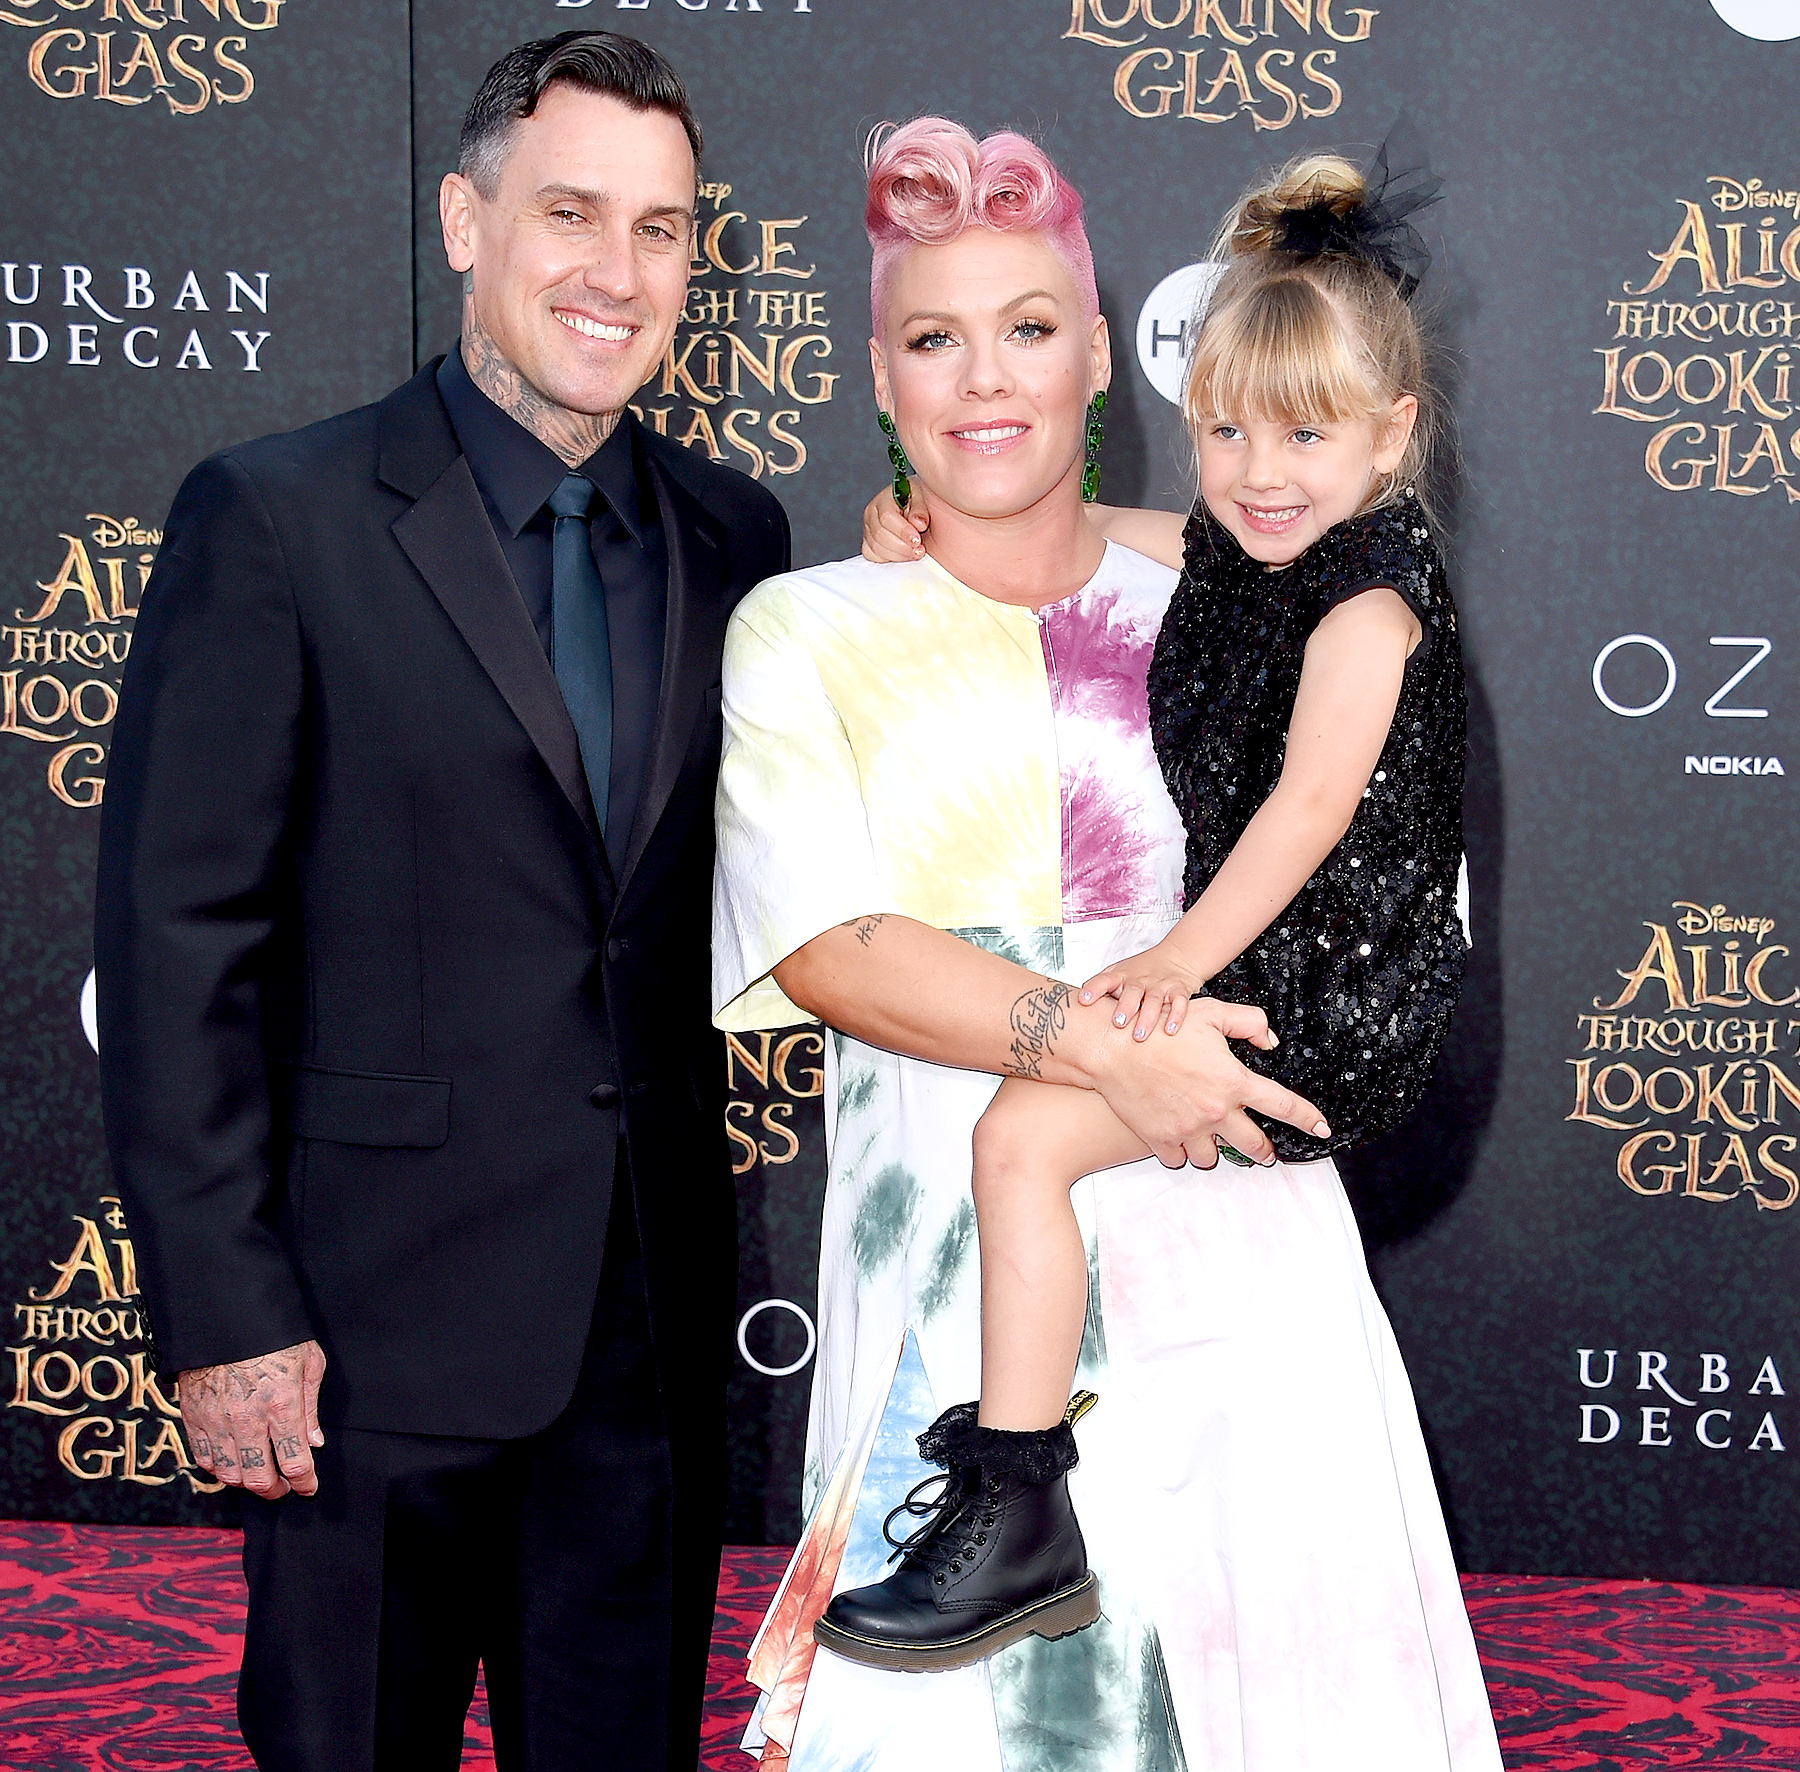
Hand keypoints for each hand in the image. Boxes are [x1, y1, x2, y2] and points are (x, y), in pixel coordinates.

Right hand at [178, 1339, 326, 1499]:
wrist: (226, 1315)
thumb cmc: (275, 1336)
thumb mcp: (309, 1361)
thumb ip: (311, 1406)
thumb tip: (313, 1442)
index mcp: (282, 1405)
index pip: (295, 1461)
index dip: (304, 1482)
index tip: (308, 1488)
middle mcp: (248, 1419)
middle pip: (259, 1478)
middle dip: (275, 1490)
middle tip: (283, 1488)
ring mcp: (217, 1421)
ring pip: (229, 1475)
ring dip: (246, 1483)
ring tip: (259, 1477)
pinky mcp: (193, 1417)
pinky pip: (204, 1459)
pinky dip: (219, 1469)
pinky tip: (232, 1463)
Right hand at [861, 481, 928, 562]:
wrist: (916, 516)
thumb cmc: (917, 505)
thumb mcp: (923, 499)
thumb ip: (920, 510)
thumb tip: (918, 522)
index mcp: (884, 499)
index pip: (887, 517)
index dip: (902, 531)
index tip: (916, 539)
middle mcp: (872, 514)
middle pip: (880, 535)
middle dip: (902, 546)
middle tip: (919, 549)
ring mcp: (868, 530)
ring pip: (876, 548)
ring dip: (898, 555)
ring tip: (914, 553)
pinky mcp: (868, 544)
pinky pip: (871, 555)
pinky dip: (888, 558)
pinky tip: (902, 555)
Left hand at [1080, 942, 1209, 1039]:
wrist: (1176, 955)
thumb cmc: (1140, 971)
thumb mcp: (1118, 974)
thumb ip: (1101, 989)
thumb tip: (1075, 1011)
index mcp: (1120, 975)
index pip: (1104, 979)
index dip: (1094, 988)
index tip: (1084, 1000)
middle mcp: (1139, 980)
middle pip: (1132, 992)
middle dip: (1125, 1008)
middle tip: (1117, 1023)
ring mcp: (1160, 985)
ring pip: (1154, 1000)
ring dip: (1147, 1018)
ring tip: (1139, 1035)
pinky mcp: (1179, 990)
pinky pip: (1179, 1003)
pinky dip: (1176, 1016)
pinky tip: (1170, 1030)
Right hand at [1086, 997, 1329, 1169]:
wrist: (1112, 1047)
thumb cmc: (1160, 1027)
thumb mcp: (1211, 1012)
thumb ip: (1248, 1022)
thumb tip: (1271, 1040)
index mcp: (1233, 1081)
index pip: (1283, 1105)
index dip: (1307, 1119)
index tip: (1321, 1130)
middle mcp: (1215, 1111)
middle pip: (1254, 1145)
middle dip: (1264, 1150)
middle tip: (1265, 1151)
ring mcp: (1187, 1129)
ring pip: (1212, 1158)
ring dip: (1215, 1150)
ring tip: (1211, 1138)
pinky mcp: (1160, 1139)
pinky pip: (1178, 1159)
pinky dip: (1180, 1151)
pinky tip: (1179, 1137)